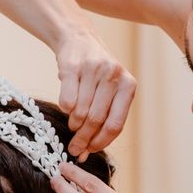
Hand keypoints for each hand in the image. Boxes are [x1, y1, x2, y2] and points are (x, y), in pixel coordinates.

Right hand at [55, 30, 135, 160]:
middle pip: (96, 121)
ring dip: (73, 125)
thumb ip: (105, 118)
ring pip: (80, 113)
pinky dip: (64, 109)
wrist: (79, 40)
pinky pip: (66, 100)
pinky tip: (66, 108)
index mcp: (128, 86)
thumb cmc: (96, 74)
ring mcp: (93, 70)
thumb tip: (87, 151)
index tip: (88, 152)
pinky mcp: (72, 67)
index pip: (115, 125)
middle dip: (82, 139)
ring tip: (71, 125)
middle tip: (74, 149)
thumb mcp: (110, 91)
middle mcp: (113, 76)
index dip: (100, 142)